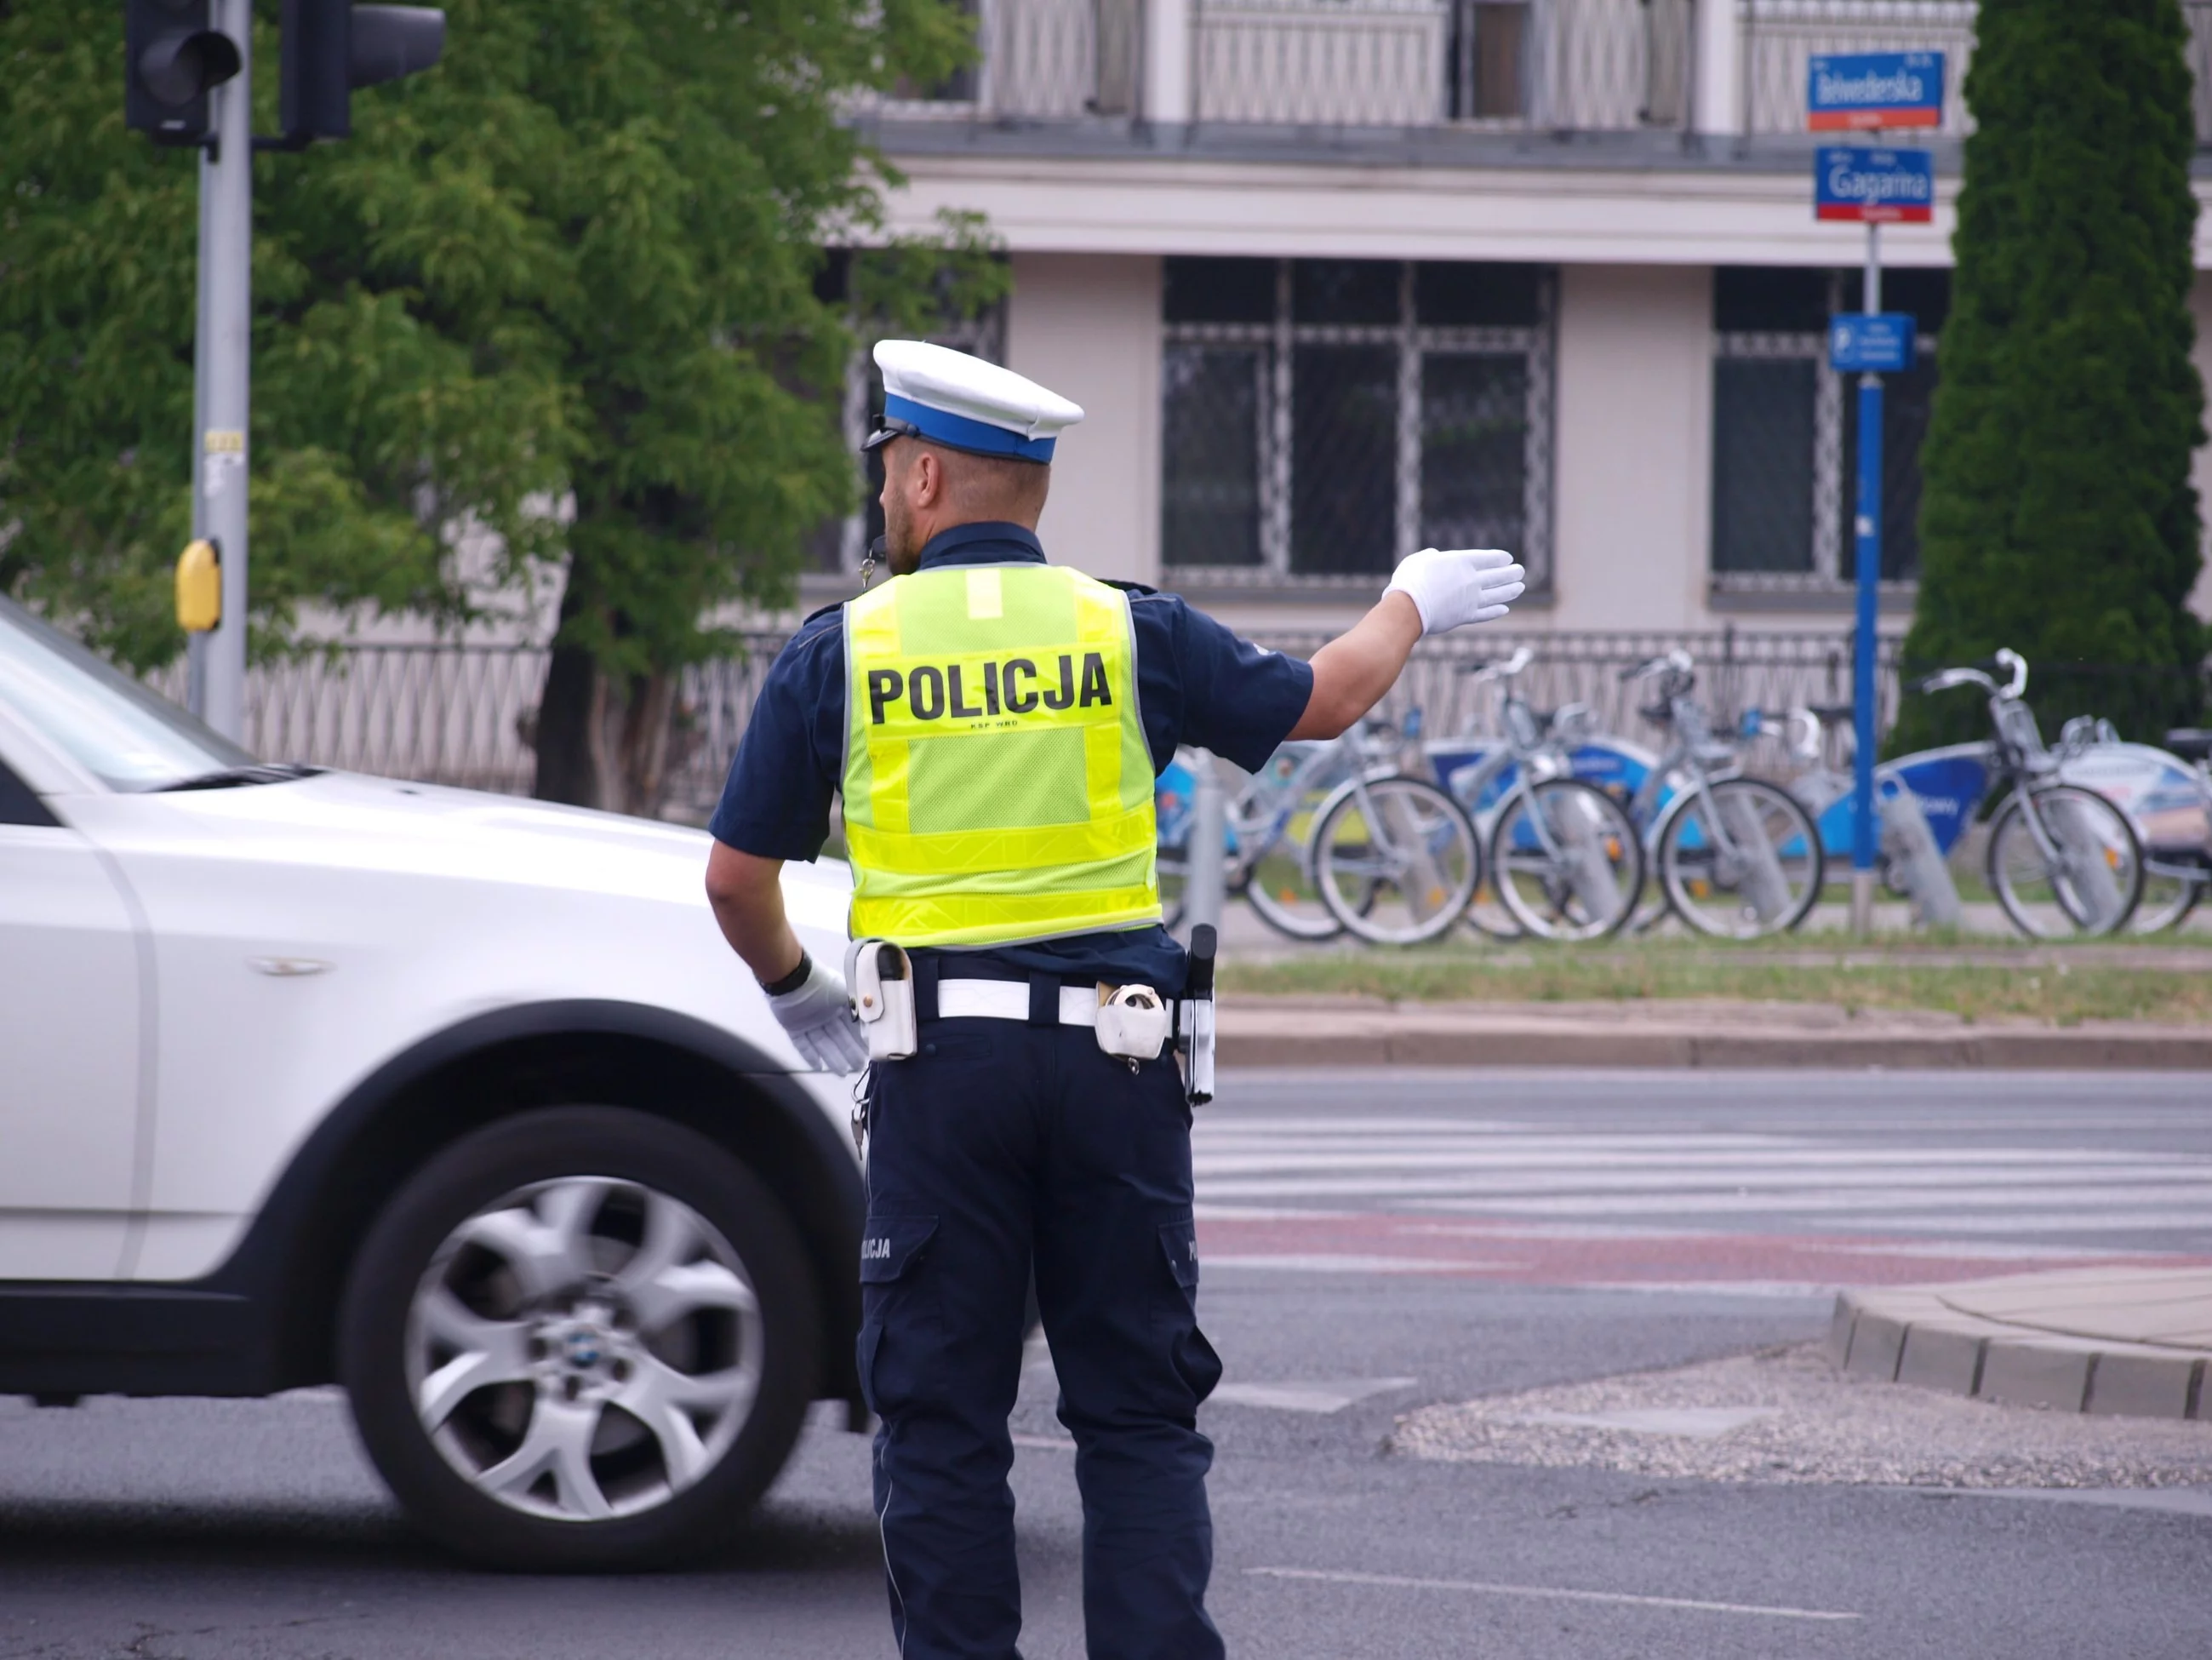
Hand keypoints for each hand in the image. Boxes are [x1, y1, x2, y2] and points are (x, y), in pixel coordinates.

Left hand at [766, 955, 868, 1072]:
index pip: (851, 1027)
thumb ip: (859, 1008)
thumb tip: (870, 1023)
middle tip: (858, 1067)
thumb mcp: (847, 994)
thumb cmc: (823, 984)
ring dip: (833, 1058)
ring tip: (843, 1073)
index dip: (859, 1041)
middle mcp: (824, 1015)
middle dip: (849, 1053)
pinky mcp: (793, 1028)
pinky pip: (802, 1045)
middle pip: (838, 1038)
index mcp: (837, 1005)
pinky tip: (819, 1067)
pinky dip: (810, 1056)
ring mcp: (808, 1023)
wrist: (793, 979)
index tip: (869, 1053)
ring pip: (823, 1044)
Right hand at [1384, 548, 1526, 635]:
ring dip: (1510, 591)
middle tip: (1521, 571)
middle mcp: (1471, 580)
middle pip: (1497, 576)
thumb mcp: (1418, 560)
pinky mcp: (1465, 617)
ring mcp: (1470, 599)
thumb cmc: (1409, 581)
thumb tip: (1434, 555)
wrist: (1407, 608)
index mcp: (1461, 561)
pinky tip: (1505, 609)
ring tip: (1520, 588)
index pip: (1488, 558)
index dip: (1500, 558)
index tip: (1508, 559)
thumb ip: (1430, 557)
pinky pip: (1486, 613)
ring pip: (1497, 595)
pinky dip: (1496, 611)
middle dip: (1511, 573)